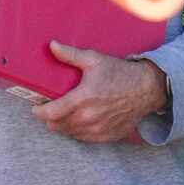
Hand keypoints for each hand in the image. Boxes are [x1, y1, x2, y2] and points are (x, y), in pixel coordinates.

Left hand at [32, 43, 166, 143]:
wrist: (147, 89)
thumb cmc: (120, 73)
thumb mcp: (94, 60)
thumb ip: (70, 55)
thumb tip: (51, 45)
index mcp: (83, 99)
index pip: (51, 113)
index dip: (39, 111)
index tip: (36, 106)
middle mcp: (89, 118)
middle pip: (56, 125)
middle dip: (49, 117)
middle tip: (50, 107)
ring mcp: (98, 130)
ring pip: (69, 133)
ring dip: (62, 125)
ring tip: (63, 113)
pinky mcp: (107, 136)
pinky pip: (84, 138)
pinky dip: (77, 131)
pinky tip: (78, 120)